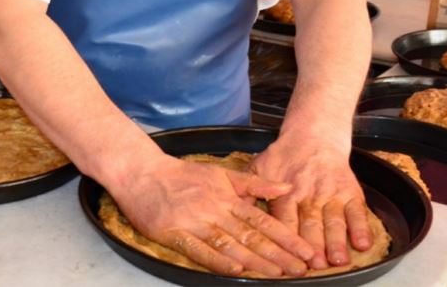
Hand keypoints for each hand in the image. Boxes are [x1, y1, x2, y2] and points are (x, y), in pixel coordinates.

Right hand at [111, 154, 315, 276]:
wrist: (142, 173)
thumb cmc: (182, 175)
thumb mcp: (221, 173)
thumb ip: (254, 183)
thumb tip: (287, 187)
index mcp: (227, 197)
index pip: (262, 220)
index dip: (286, 237)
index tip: (305, 251)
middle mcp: (214, 210)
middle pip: (251, 235)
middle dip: (278, 253)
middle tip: (300, 268)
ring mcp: (194, 222)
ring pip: (230, 243)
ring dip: (255, 260)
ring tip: (277, 274)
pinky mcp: (174, 234)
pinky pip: (199, 249)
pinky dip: (217, 260)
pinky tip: (235, 269)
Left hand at [250, 132, 370, 270]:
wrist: (314, 136)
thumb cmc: (284, 157)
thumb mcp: (259, 167)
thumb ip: (248, 190)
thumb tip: (233, 210)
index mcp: (285, 192)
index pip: (285, 221)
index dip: (287, 240)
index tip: (288, 257)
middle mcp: (309, 195)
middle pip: (311, 224)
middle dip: (314, 246)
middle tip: (315, 264)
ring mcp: (331, 194)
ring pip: (335, 220)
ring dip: (337, 241)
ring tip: (339, 260)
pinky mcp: (350, 192)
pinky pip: (358, 212)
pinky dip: (361, 228)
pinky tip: (362, 243)